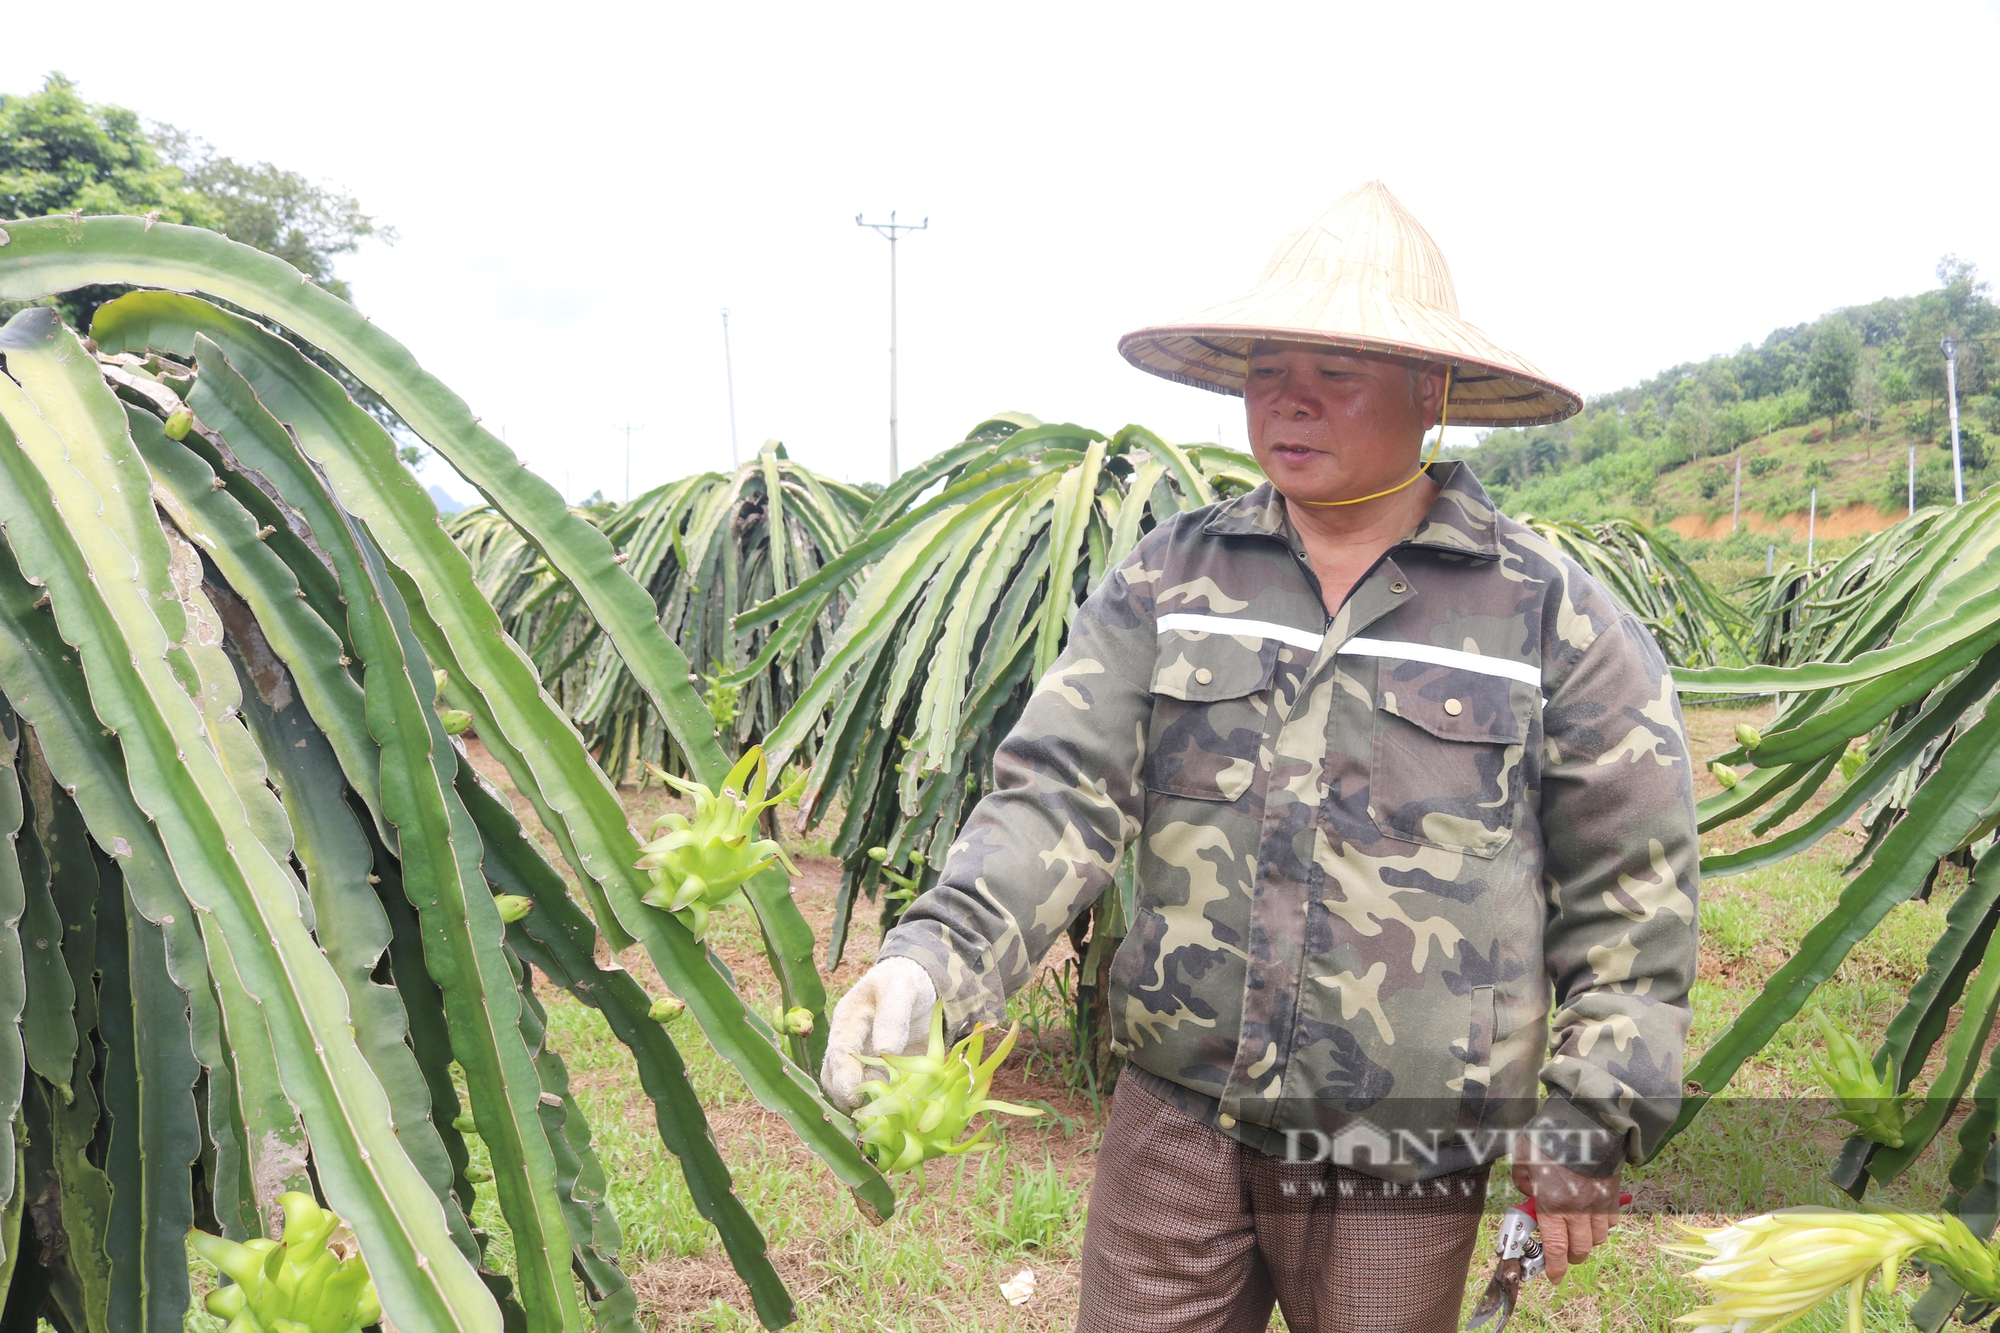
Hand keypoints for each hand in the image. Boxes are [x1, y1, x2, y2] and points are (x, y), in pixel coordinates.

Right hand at [820, 957, 937, 1111]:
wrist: (921, 986)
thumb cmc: (905, 980)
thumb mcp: (902, 986)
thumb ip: (893, 1014)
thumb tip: (885, 1050)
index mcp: (848, 1020)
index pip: (838, 1052)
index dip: (842, 1075)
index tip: (852, 1094)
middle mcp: (851, 1045)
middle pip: (836, 1078)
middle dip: (848, 1098)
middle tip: (870, 1113)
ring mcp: (865, 1062)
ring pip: (852, 1092)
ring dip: (865, 1106)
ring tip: (886, 1116)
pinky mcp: (882, 1074)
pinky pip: (876, 1097)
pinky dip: (884, 1107)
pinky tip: (900, 1114)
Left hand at [1511, 1134, 1621, 1284]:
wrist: (1588, 1122)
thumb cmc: (1550, 1137)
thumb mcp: (1523, 1157)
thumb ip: (1522, 1181)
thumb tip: (1528, 1194)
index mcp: (1552, 1204)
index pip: (1555, 1250)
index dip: (1554, 1269)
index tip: (1552, 1278)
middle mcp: (1578, 1210)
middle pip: (1579, 1250)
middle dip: (1570, 1256)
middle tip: (1561, 1251)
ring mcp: (1598, 1204)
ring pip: (1598, 1239)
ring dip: (1587, 1241)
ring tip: (1576, 1230)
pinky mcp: (1613, 1196)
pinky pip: (1611, 1223)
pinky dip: (1603, 1225)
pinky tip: (1592, 1214)